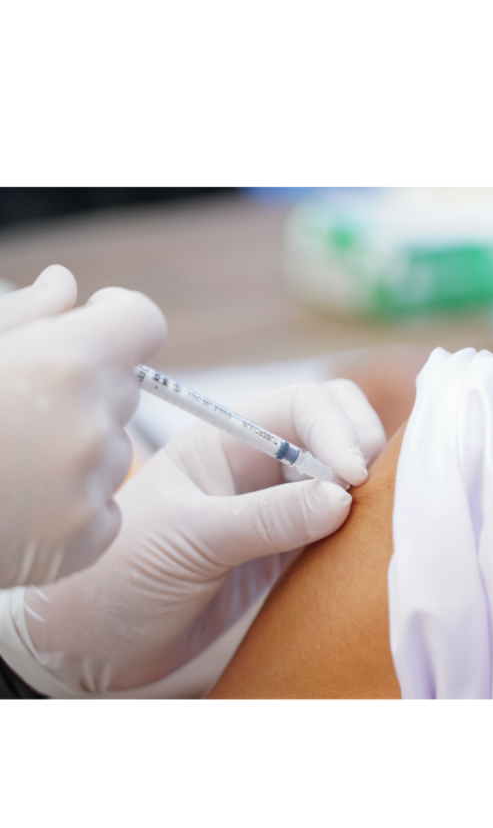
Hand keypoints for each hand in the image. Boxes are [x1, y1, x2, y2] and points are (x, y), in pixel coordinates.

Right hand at [0, 267, 166, 587]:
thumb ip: (24, 311)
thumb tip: (65, 286)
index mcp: (67, 362)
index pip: (143, 322)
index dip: (119, 317)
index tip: (93, 322)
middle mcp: (92, 424)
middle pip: (124, 389)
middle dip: (87, 386)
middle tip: (20, 403)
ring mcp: (89, 489)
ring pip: (114, 450)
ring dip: (79, 447)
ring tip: (9, 457)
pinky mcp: (82, 541)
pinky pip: (104, 507)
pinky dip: (72, 504)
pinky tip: (17, 500)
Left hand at [24, 379, 386, 691]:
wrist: (92, 646)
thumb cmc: (120, 579)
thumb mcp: (189, 541)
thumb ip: (266, 518)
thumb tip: (342, 498)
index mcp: (224, 440)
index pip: (302, 405)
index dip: (336, 429)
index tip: (353, 476)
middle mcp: (255, 465)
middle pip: (333, 429)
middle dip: (360, 448)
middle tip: (368, 494)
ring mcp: (274, 508)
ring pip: (341, 478)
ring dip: (367, 491)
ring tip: (372, 522)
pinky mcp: (285, 552)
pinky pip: (336, 527)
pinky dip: (359, 529)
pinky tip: (362, 546)